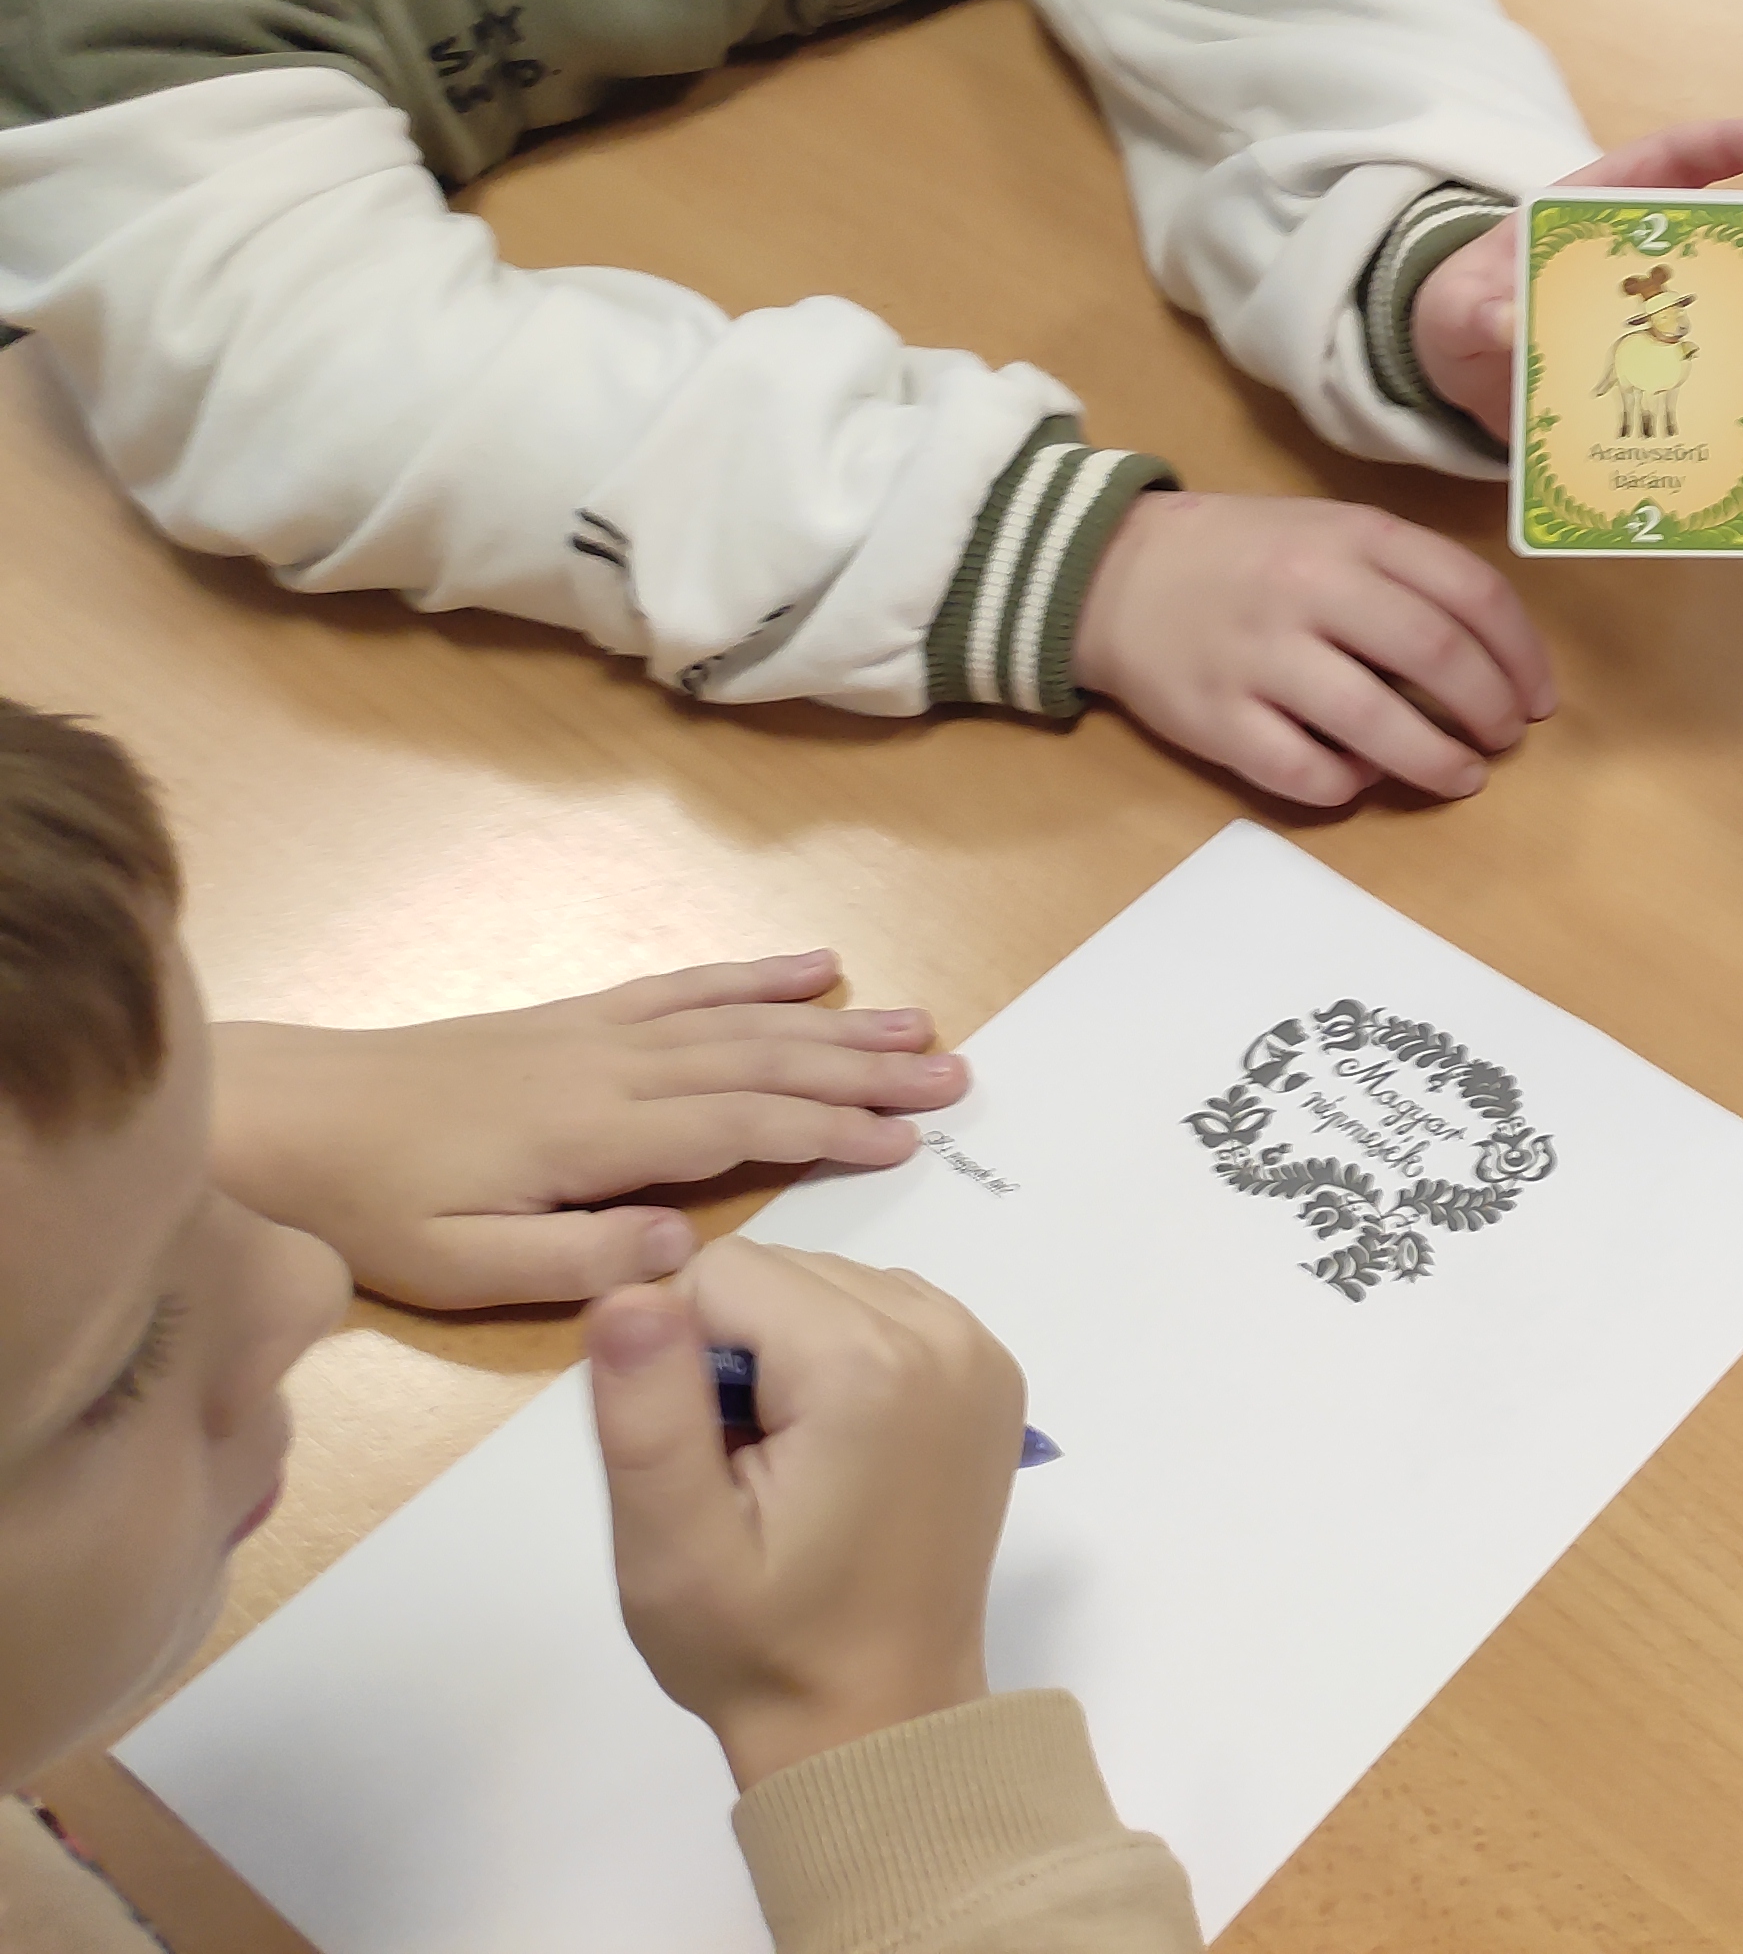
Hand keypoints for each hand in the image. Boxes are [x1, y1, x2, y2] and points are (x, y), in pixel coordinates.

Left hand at [209, 955, 968, 1310]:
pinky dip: (757, 977)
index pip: (743, 1127)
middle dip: (866, 1069)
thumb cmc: (371, 1208)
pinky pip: (687, 989)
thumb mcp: (461, 1270)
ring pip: (742, 1021)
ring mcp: (601, 1033)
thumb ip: (578, 1264)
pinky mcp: (579, 1020)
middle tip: (955, 1075)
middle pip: (765, 1062)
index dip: (832, 1129)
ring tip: (919, 1024)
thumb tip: (688, 1250)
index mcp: (597, 1135)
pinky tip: (813, 971)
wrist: (289, 1116)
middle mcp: (616, 1067)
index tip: (907, 1138)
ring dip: (836, 1023)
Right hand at [588, 1240, 1018, 1792]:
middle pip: (784, 1272)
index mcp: (868, 1363)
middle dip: (736, 1352)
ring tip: (786, 1466)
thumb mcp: (671, 1545)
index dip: (679, 1356)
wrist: (877, 1717)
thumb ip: (648, 1409)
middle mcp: (942, 1332)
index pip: (723, 1273)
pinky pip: (885, 1310)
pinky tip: (833, 1449)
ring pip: (831, 1283)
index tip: (698, 1455)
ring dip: (787, 1353)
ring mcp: (980, 1350)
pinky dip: (842, 1357)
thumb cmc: (761, 1645)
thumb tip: (628, 1291)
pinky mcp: (992, 1373)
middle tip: (740, 1471)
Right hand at [1072, 489, 1554, 809]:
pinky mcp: (1215, 718)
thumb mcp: (1332, 531)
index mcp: (1355, 535)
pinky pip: (1303, 771)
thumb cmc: (1247, 556)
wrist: (1113, 572)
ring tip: (1460, 776)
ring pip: (1375, 724)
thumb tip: (1494, 657)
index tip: (1539, 698)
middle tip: (1503, 738)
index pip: (1472, 594)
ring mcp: (1260, 655)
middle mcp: (1312, 588)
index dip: (1523, 655)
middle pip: (1437, 656)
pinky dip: (1346, 785)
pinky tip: (1359, 777)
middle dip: (1490, 710)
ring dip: (1436, 762)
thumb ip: (1408, 576)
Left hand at [1411, 119, 1742, 499]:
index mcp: (1613, 214)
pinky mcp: (1686, 395)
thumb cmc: (1470, 310)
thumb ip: (1475, 309)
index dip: (1732, 146)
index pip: (1679, 161)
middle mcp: (1668, 267)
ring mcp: (1686, 332)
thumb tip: (1508, 323)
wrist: (1470, 376)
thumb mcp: (1455, 304)